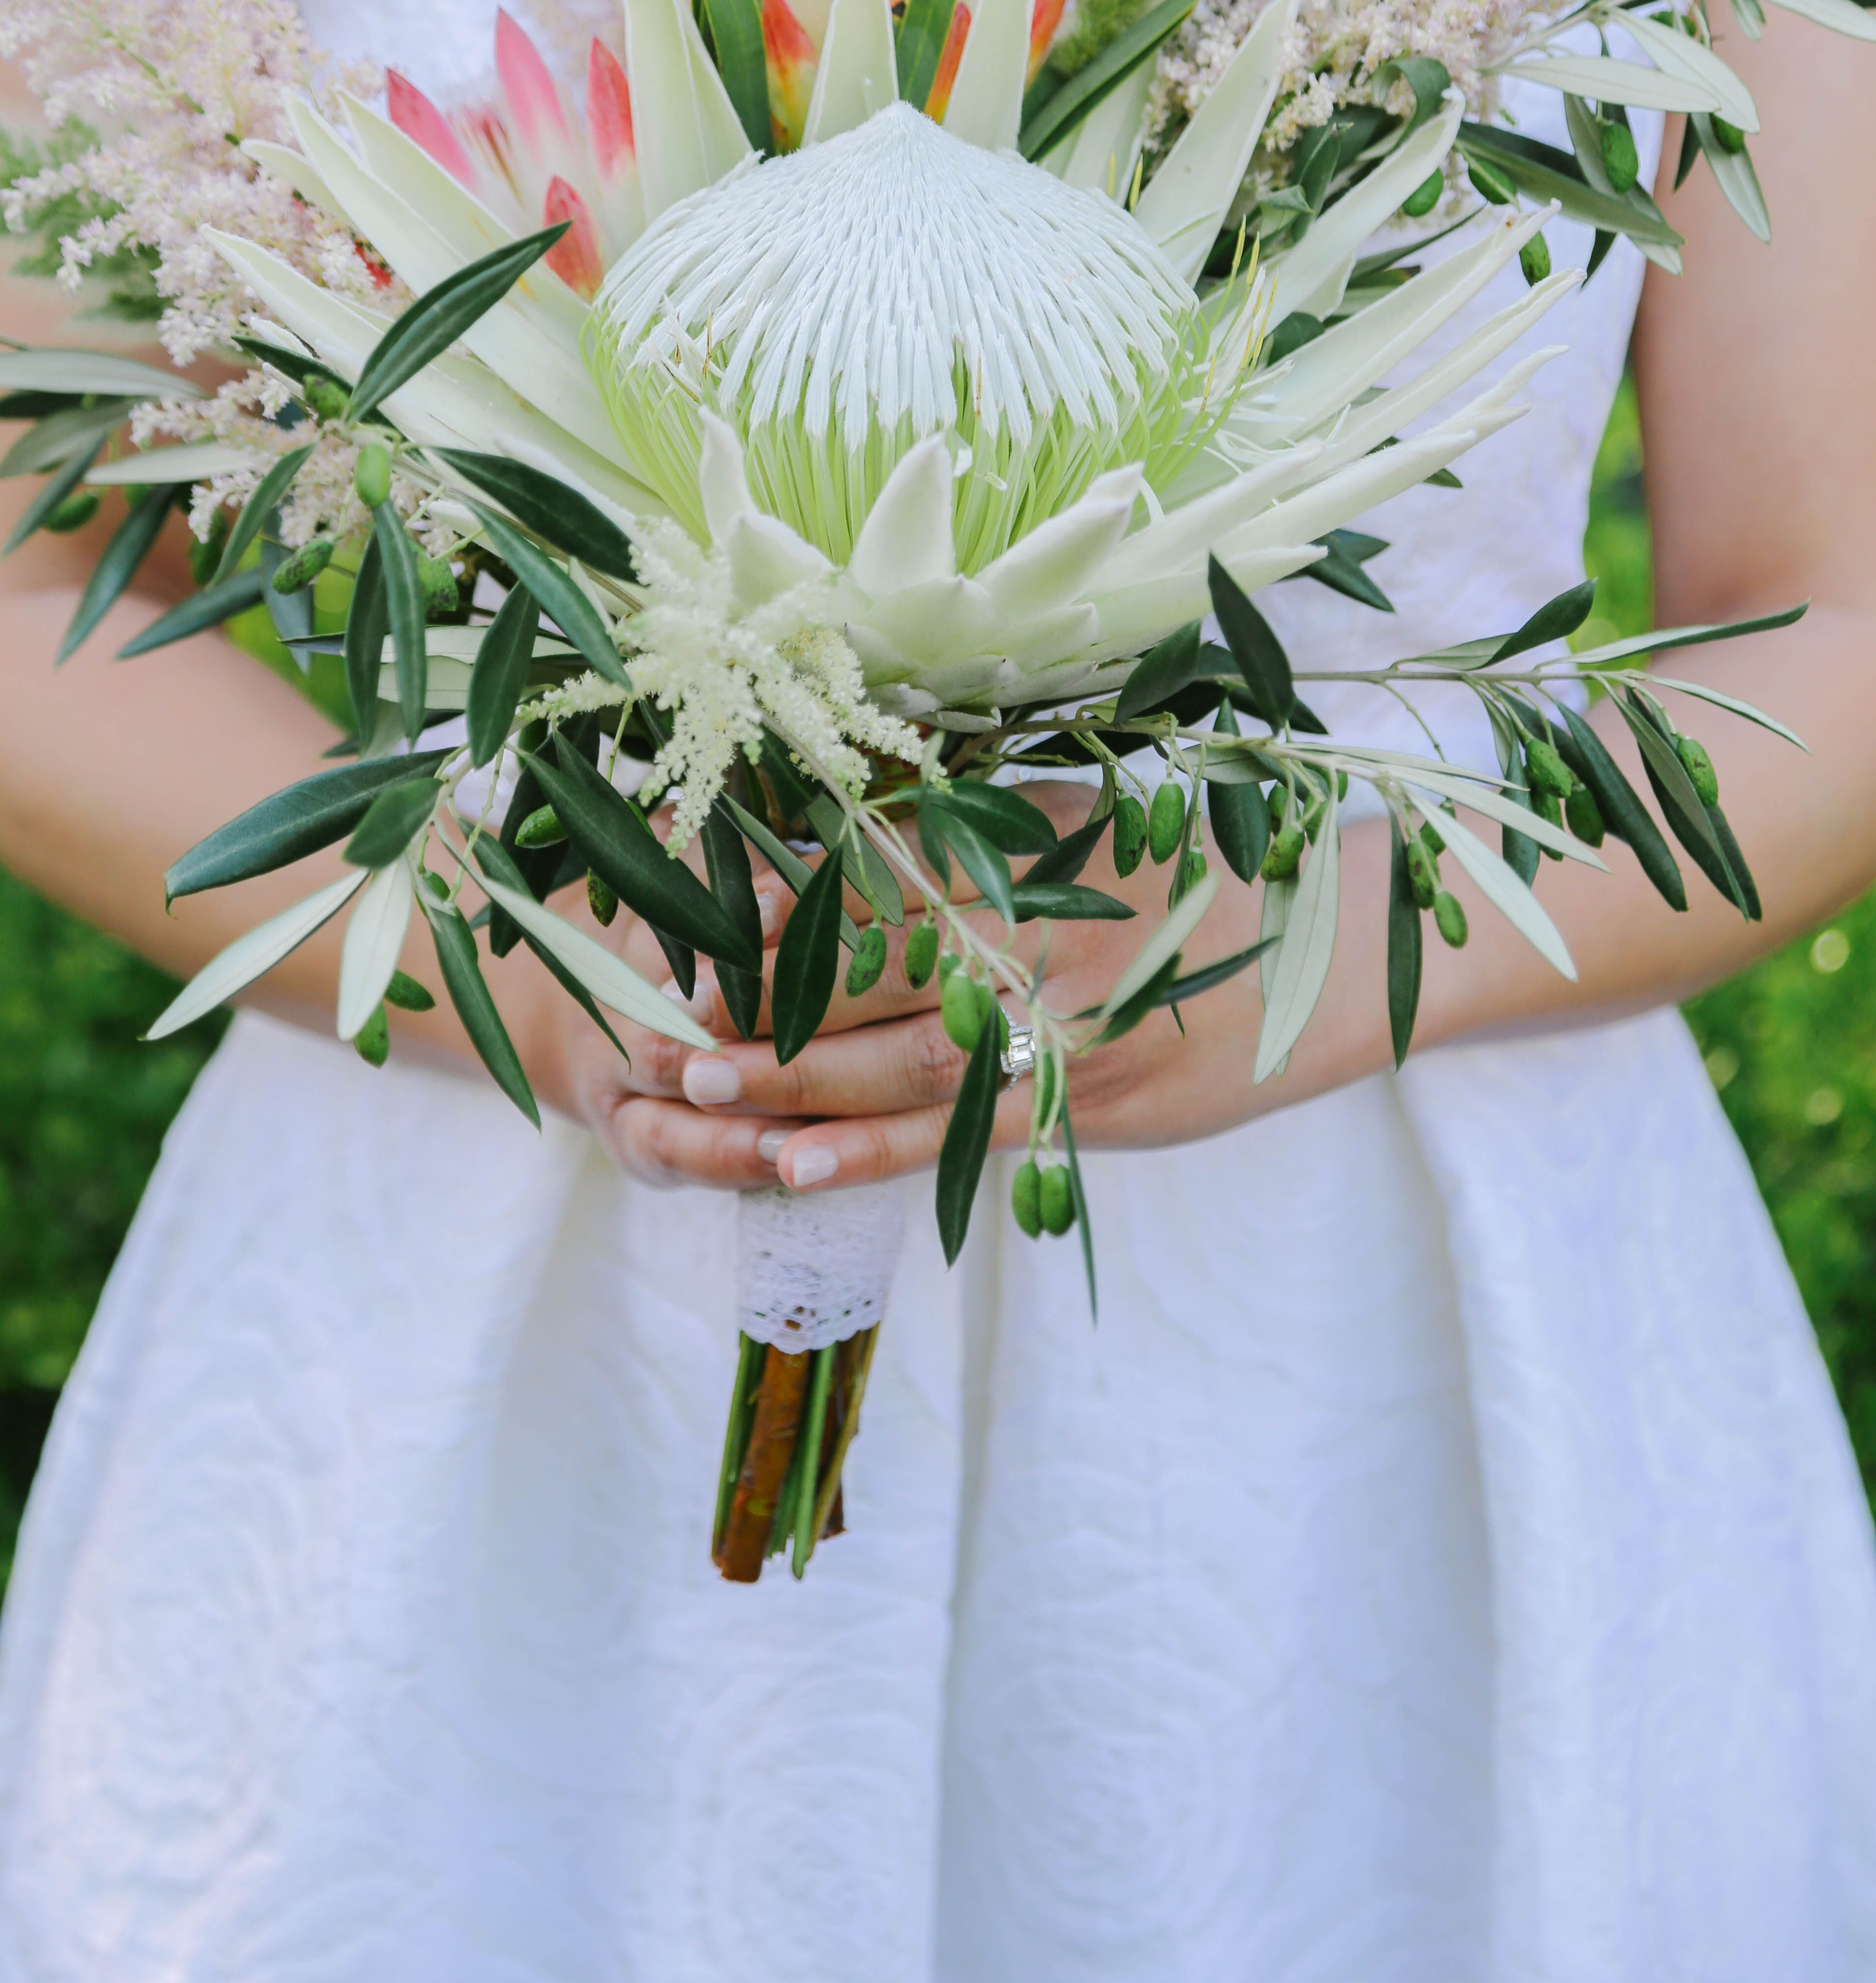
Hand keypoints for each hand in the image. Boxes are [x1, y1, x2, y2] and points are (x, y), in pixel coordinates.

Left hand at [592, 788, 1401, 1195]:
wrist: (1324, 953)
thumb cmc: (1189, 876)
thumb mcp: (1081, 829)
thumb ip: (976, 831)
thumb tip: (855, 818)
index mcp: (1030, 864)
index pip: (879, 882)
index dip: (781, 905)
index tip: (691, 917)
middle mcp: (1038, 945)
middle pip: (872, 978)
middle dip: (759, 1004)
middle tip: (658, 1021)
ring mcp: (1064, 1034)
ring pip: (902, 1067)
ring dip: (791, 1084)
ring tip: (696, 1092)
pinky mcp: (1088, 1109)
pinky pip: (964, 1138)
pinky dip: (877, 1153)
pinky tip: (801, 1164)